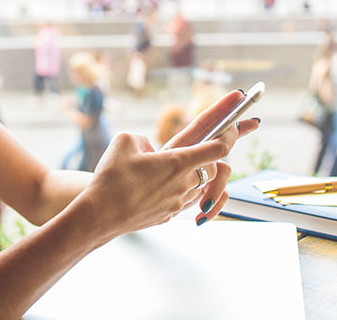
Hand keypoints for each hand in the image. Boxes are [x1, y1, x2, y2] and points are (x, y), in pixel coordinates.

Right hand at [75, 91, 258, 238]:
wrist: (99, 215)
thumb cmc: (110, 178)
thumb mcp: (124, 141)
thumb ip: (143, 139)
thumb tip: (150, 149)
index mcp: (178, 162)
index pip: (219, 147)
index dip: (231, 132)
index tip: (237, 121)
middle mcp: (184, 183)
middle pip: (216, 167)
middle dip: (217, 151)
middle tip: (220, 137)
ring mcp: (178, 202)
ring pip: (203, 185)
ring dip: (201, 172)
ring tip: (182, 163)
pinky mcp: (168, 215)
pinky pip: (188, 199)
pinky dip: (187, 189)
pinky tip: (167, 183)